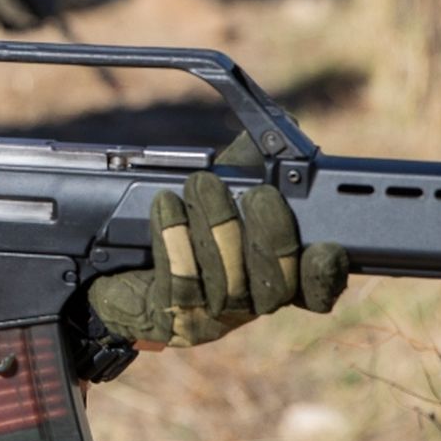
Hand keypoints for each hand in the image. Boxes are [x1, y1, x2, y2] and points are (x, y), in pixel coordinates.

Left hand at [88, 171, 347, 347]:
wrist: (113, 262)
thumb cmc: (174, 222)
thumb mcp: (216, 187)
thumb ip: (252, 161)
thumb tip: (286, 123)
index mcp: (273, 276)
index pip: (314, 289)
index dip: (324, 275)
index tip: (327, 248)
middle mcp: (248, 303)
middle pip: (275, 284)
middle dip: (270, 235)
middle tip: (258, 195)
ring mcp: (211, 317)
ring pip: (228, 280)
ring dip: (216, 225)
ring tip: (201, 184)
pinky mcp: (171, 316)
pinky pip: (181, 280)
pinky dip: (174, 238)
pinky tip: (165, 205)